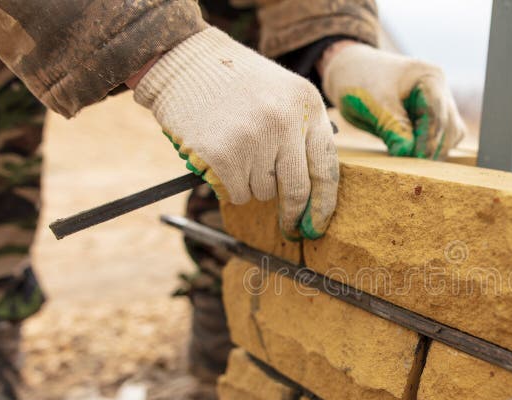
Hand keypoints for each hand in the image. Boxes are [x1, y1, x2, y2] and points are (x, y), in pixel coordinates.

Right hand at [132, 27, 338, 239]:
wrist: (185, 60)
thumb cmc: (237, 83)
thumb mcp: (284, 94)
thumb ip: (304, 134)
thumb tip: (316, 194)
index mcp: (307, 105)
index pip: (327, 167)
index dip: (325, 204)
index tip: (319, 226)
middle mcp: (285, 121)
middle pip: (298, 190)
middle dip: (294, 216)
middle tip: (290, 228)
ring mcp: (254, 138)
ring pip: (265, 192)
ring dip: (253, 186)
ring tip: (238, 153)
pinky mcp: (224, 154)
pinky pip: (237, 193)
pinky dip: (230, 186)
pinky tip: (222, 159)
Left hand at [321, 42, 464, 159]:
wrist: (351, 72)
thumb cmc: (361, 81)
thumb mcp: (374, 104)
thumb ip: (393, 128)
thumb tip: (407, 154)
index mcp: (429, 78)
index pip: (436, 114)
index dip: (427, 139)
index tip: (415, 159)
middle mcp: (440, 90)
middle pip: (448, 127)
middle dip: (431, 148)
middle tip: (411, 167)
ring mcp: (439, 104)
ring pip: (450, 135)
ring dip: (434, 152)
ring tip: (410, 164)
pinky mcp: (433, 118)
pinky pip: (442, 139)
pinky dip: (431, 150)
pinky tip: (413, 157)